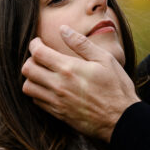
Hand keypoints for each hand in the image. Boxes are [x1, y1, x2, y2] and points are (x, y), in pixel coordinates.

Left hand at [21, 26, 139, 140]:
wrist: (121, 119)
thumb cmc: (116, 87)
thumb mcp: (104, 59)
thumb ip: (81, 43)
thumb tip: (63, 29)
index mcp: (69, 68)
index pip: (38, 53)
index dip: (34, 44)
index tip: (39, 42)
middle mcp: (58, 85)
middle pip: (27, 69)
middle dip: (30, 59)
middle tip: (40, 57)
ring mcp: (57, 101)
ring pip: (27, 87)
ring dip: (32, 77)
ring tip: (42, 73)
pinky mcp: (58, 114)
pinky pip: (36, 101)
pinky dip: (37, 92)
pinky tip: (49, 88)